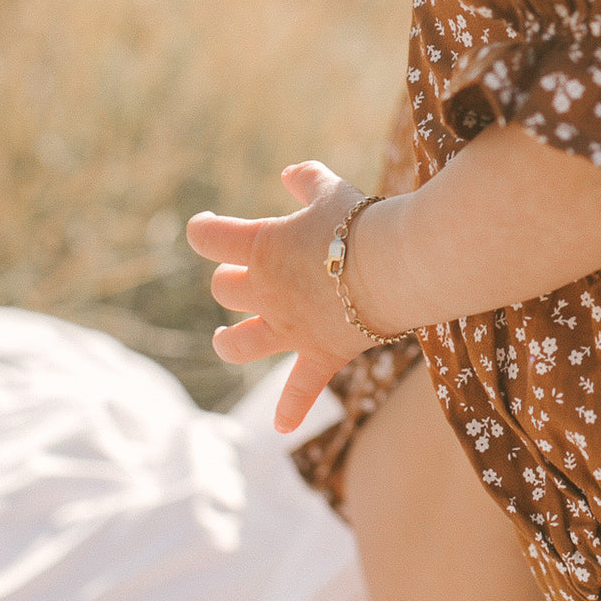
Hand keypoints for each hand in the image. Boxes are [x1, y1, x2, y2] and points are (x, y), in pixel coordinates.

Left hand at [187, 161, 374, 432]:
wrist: (396, 264)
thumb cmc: (361, 221)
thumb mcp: (331, 189)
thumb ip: (306, 179)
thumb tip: (289, 175)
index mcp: (261, 246)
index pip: (208, 237)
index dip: (204, 229)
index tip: (207, 226)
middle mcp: (266, 292)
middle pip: (224, 289)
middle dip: (230, 279)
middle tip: (245, 271)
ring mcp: (289, 329)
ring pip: (238, 345)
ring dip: (229, 340)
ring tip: (226, 337)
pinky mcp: (319, 355)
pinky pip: (299, 390)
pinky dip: (291, 408)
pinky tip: (281, 426)